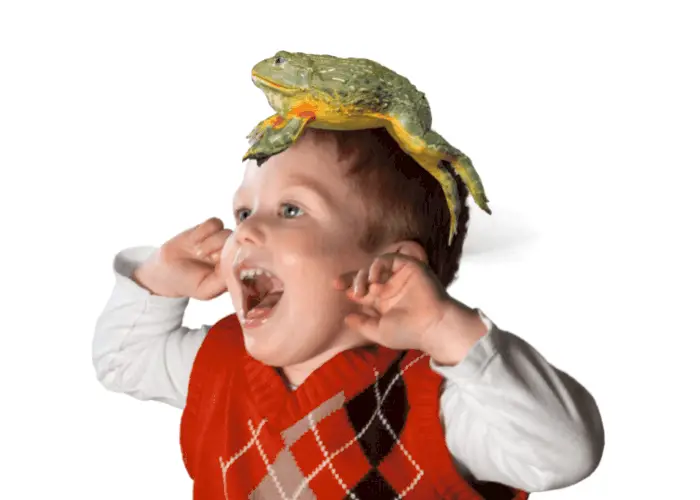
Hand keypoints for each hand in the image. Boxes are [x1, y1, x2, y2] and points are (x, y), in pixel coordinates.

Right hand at [132, 217, 231, 299]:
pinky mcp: (207, 229)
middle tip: (208, 258)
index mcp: (234, 268)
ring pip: (226, 232)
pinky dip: (203, 231)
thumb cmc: (188, 283)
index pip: (246, 258)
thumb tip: (236, 267)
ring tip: (199, 252)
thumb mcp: (205, 290)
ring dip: (211, 241)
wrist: (166, 271)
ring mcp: (219, 240)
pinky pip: (214, 223)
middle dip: (220, 249)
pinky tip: (194, 241)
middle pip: (237, 243)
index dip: (234, 259)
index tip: (219, 265)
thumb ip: (223, 281)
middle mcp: (230, 253)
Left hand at [333, 252, 450, 350]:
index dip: (349, 286)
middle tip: (341, 285)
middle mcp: (390, 288)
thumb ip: (362, 325)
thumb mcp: (378, 331)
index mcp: (383, 303)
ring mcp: (400, 276)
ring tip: (364, 289)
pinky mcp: (409, 266)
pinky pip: (389, 258)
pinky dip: (378, 265)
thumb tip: (346, 319)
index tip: (336, 286)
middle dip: (351, 278)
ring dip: (364, 275)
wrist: (432, 326)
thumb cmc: (407, 332)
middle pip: (365, 276)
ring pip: (375, 266)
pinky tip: (375, 279)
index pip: (362, 290)